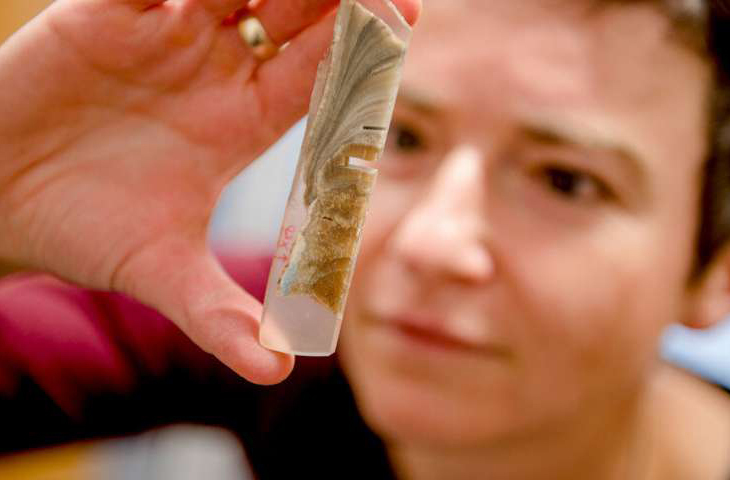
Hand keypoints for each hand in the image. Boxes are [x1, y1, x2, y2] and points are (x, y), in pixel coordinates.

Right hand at [0, 0, 419, 383]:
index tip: (407, 21)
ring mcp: (166, 35)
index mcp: (242, 122)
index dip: (360, 49)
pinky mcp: (108, 12)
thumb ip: (219, 317)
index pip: (318, 74)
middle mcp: (215, 71)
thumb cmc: (81, 232)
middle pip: (293, 16)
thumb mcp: (160, 275)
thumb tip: (277, 369)